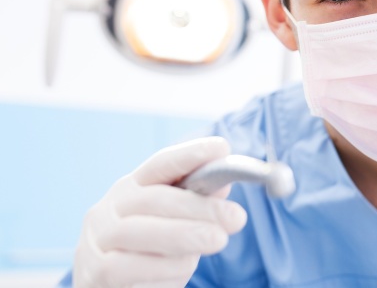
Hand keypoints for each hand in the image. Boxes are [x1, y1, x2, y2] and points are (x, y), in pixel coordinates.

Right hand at [72, 137, 247, 287]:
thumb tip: (222, 186)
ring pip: (144, 232)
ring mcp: (98, 239)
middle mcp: (109, 208)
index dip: (189, 155)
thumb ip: (194, 206)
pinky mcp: (95, 272)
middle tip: (236, 217)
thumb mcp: (175, 227)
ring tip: (218, 240)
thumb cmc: (147, 256)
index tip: (221, 148)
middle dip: (200, 206)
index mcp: (131, 189)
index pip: (160, 164)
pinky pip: (132, 266)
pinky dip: (164, 267)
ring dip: (186, 235)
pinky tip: (185, 267)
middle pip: (156, 199)